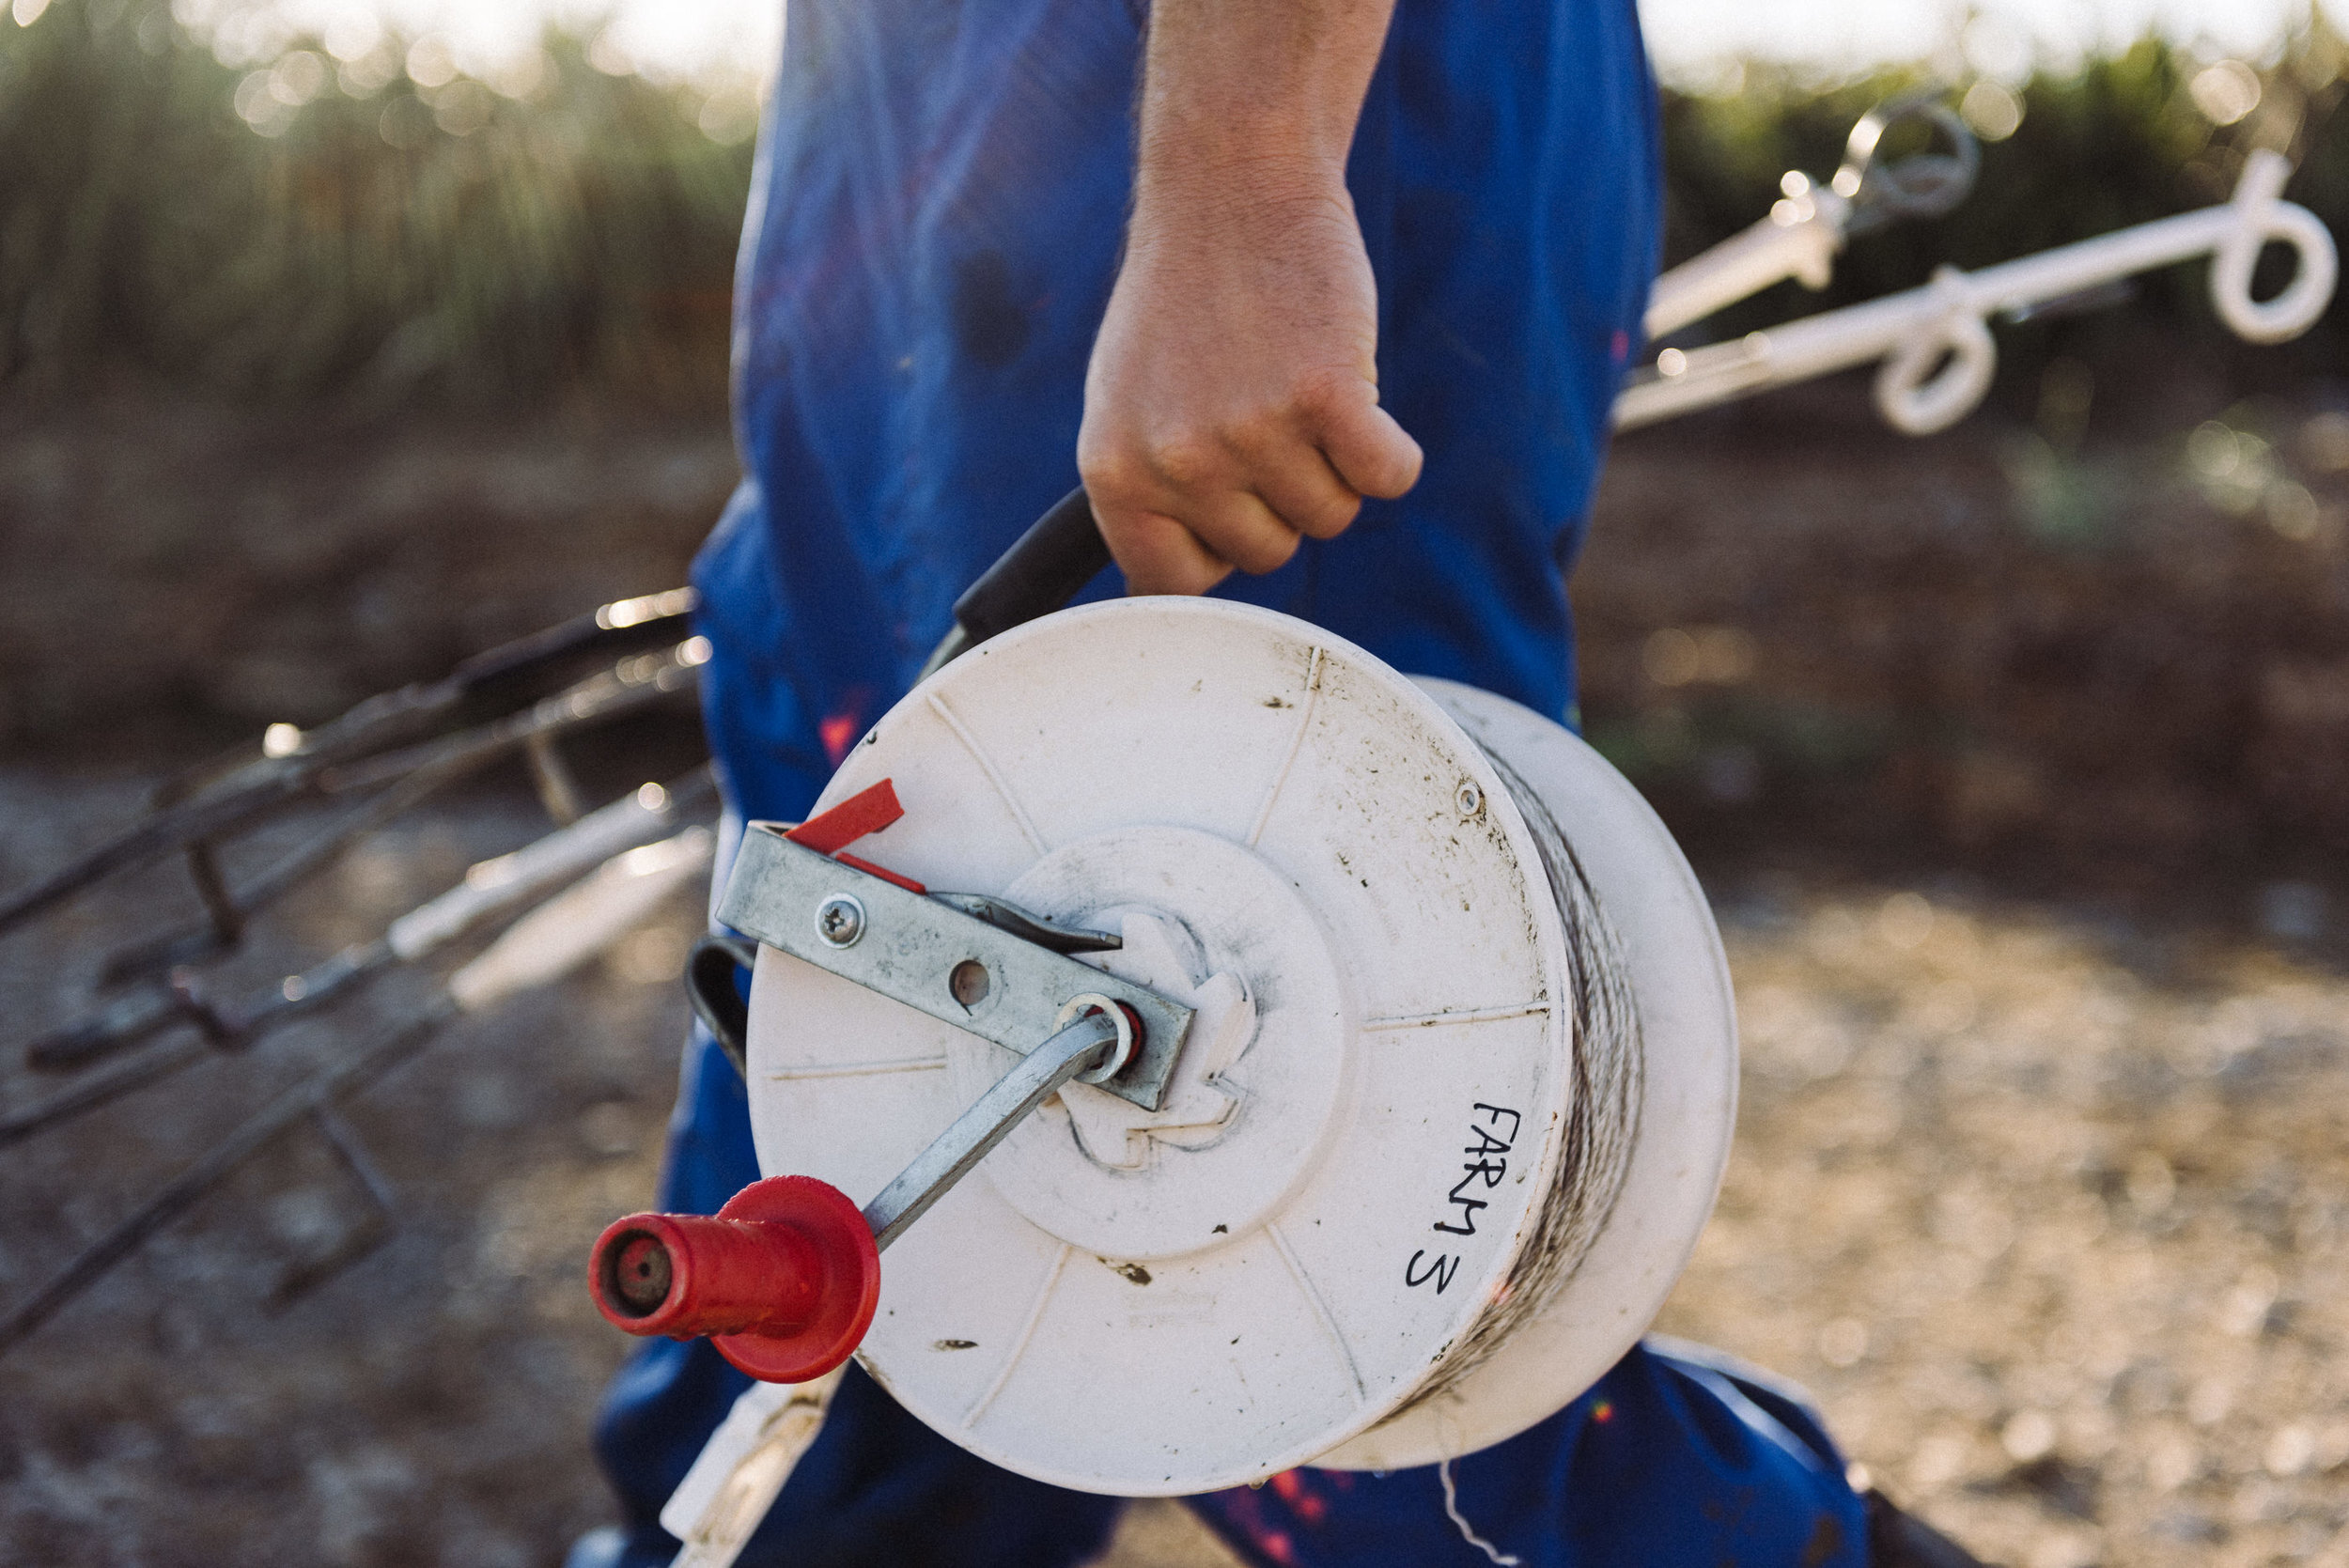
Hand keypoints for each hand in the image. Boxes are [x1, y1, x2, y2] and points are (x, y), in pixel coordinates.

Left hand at [1075, 1, 1420, 596]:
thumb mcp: (1125, 401)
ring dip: (1335, 462)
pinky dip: (1391, 449)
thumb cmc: (1184, 299)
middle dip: (1282, 495)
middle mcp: (1174, 462)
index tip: (1232, 495)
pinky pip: (1389, 477)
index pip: (1177, 585)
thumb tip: (1165, 589)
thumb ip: (1146, 492)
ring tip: (1298, 382)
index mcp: (1114, 472)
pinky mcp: (1324, 397)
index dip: (1219, 546)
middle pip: (1269, 553)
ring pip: (1331, 517)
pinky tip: (1359, 393)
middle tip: (1267, 410)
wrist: (1230, 185)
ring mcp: (1249, 432)